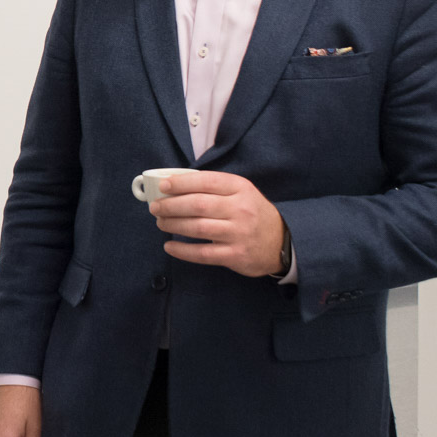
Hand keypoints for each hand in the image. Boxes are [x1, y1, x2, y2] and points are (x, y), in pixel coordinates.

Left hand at [147, 170, 285, 276]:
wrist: (281, 242)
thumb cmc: (252, 213)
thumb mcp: (241, 193)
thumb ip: (214, 188)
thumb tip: (175, 185)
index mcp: (240, 188)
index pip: (206, 181)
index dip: (181, 183)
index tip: (163, 186)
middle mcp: (240, 209)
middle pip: (198, 205)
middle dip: (171, 205)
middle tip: (156, 207)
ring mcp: (238, 233)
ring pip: (198, 228)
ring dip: (173, 225)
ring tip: (160, 223)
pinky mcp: (235, 255)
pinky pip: (202, 254)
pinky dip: (182, 250)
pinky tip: (169, 246)